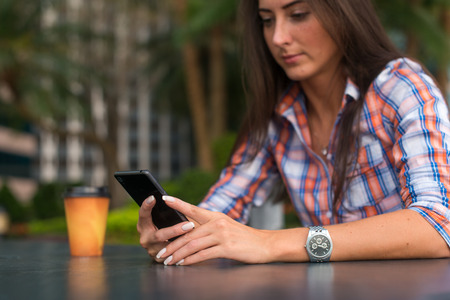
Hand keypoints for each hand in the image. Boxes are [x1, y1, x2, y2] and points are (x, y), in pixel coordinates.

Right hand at [137, 195, 195, 262]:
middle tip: (190, 225)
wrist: (171, 244)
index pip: (143, 214)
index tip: (153, 197)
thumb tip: (171, 200)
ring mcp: (151, 250)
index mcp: (143, 225)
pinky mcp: (159, 259)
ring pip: (167, 248)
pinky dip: (183, 253)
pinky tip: (193, 249)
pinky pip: (171, 258)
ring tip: (195, 237)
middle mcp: (145, 238)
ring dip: (182, 243)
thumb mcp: (167, 217)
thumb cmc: (170, 224)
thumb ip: (168, 211)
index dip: (147, 206)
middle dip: (175, 231)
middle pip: (159, 235)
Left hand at [155, 196, 274, 265]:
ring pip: (193, 245)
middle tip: (160, 252)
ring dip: (177, 255)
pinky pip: (203, 255)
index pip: (193, 208)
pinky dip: (190, 260)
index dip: (178, 203)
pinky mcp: (226, 248)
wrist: (265, 244)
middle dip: (171, 245)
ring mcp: (222, 235)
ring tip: (168, 261)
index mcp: (216, 216)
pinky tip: (183, 264)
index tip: (164, 198)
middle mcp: (217, 223)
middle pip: (188, 233)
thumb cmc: (244, 237)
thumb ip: (209, 227)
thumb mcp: (226, 226)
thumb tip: (189, 230)